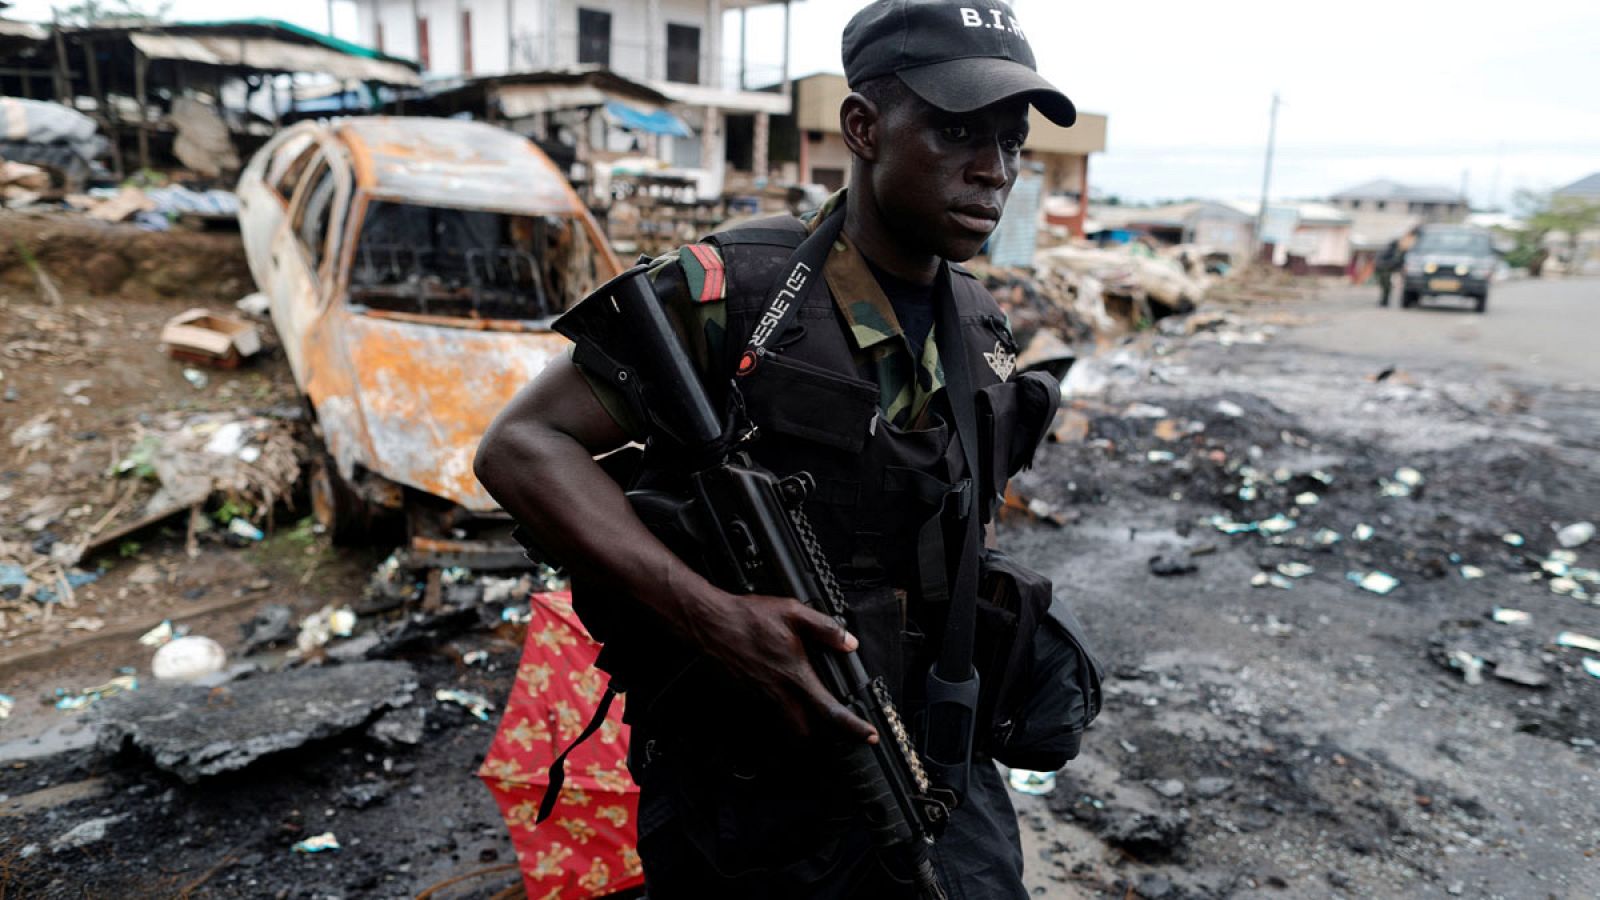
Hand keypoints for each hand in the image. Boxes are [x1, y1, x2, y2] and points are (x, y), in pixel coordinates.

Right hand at [684, 589, 878, 744]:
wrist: (709, 624)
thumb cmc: (747, 617)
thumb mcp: (793, 612)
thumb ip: (825, 629)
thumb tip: (849, 643)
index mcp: (795, 675)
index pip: (830, 711)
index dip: (852, 728)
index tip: (868, 735)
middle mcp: (778, 693)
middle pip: (806, 733)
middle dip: (824, 737)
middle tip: (839, 728)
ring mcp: (760, 698)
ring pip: (786, 727)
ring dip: (802, 728)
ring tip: (815, 717)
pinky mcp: (747, 696)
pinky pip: (769, 715)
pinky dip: (782, 716)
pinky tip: (786, 698)